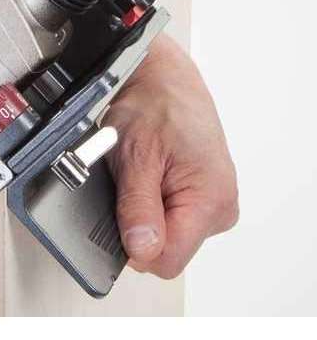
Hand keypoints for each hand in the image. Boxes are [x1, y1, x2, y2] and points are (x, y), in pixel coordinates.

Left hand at [105, 33, 237, 277]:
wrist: (163, 79)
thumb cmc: (154, 106)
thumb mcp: (135, 158)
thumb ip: (138, 209)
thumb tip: (141, 251)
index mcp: (211, 199)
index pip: (168, 260)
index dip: (135, 246)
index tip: (118, 216)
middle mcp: (221, 206)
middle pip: (168, 250)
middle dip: (139, 224)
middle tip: (130, 182)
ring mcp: (215, 203)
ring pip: (168, 235)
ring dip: (145, 211)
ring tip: (141, 172)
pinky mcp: (204, 196)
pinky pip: (171, 217)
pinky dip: (152, 201)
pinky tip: (149, 175)